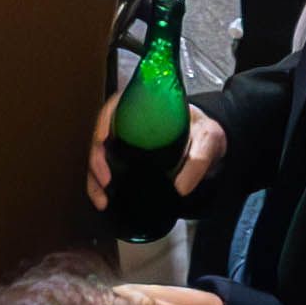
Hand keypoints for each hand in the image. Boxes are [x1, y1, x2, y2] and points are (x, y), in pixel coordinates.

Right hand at [89, 89, 231, 207]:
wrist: (210, 145)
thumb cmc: (205, 132)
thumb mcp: (208, 140)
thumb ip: (198, 160)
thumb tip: (180, 188)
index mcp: (148, 106)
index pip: (117, 105)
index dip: (104, 121)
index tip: (102, 139)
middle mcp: (132, 122)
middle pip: (102, 134)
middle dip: (96, 158)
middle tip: (105, 180)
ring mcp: (128, 142)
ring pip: (101, 155)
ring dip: (95, 177)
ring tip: (101, 198)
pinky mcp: (129, 159)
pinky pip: (109, 169)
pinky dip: (101, 185)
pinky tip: (103, 199)